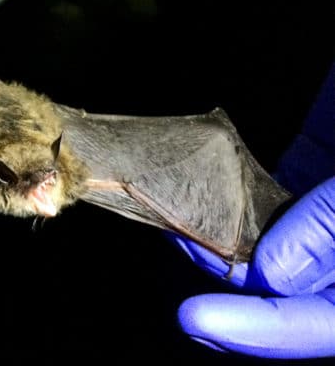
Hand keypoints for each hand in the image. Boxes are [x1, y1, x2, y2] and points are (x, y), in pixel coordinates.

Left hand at [174, 64, 334, 358]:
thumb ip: (334, 226)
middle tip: (180, 264)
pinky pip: (267, 190)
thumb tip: (269, 276)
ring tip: (174, 224)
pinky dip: (228, 194)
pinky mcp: (320, 162)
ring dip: (220, 238)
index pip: (327, 321)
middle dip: (231, 282)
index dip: (266, 330)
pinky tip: (193, 188)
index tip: (197, 320)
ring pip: (272, 241)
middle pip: (294, 287)